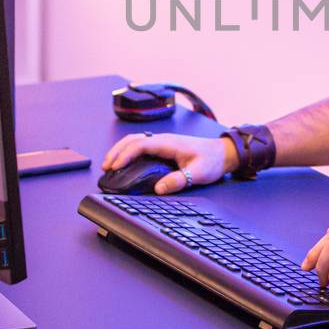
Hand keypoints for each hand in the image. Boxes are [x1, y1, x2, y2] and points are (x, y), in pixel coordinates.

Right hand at [100, 131, 234, 194]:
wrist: (223, 152)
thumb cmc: (212, 160)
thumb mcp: (198, 173)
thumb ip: (179, 180)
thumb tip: (159, 188)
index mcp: (168, 143)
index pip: (140, 145)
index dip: (125, 155)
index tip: (114, 166)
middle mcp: (163, 140)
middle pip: (133, 140)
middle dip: (116, 152)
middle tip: (105, 167)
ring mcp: (163, 142)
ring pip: (135, 141)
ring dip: (120, 150)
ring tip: (109, 164)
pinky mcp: (164, 147)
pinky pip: (141, 145)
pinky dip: (128, 151)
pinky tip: (124, 162)